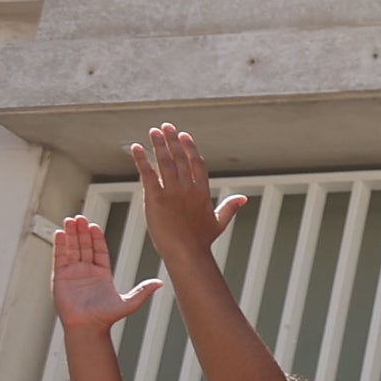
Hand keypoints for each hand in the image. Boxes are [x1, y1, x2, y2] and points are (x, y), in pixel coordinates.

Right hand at [49, 214, 162, 331]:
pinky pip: (60, 258)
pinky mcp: (60, 277)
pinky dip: (60, 245)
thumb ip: (142, 291)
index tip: (95, 226)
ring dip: (71, 234)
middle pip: (84, 246)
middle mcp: (87, 271)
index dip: (97, 238)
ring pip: (72, 249)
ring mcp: (73, 273)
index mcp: (102, 274)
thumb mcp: (129, 302)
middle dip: (82, 232)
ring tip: (70, 220)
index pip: (99, 250)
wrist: (88, 328)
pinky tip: (60, 233)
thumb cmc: (106, 317)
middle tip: (81, 217)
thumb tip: (161, 282)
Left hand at [130, 123, 250, 259]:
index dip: (190, 147)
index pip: (197, 162)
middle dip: (172, 140)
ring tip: (153, 131)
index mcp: (203, 192)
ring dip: (158, 144)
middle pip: (180, 157)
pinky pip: (148, 174)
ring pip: (165, 161)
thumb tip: (243, 199)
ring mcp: (172, 192)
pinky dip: (141, 159)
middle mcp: (188, 188)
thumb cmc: (201, 241)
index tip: (183, 135)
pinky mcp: (155, 198)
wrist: (186, 253)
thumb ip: (230, 207)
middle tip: (166, 126)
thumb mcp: (219, 222)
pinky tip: (136, 148)